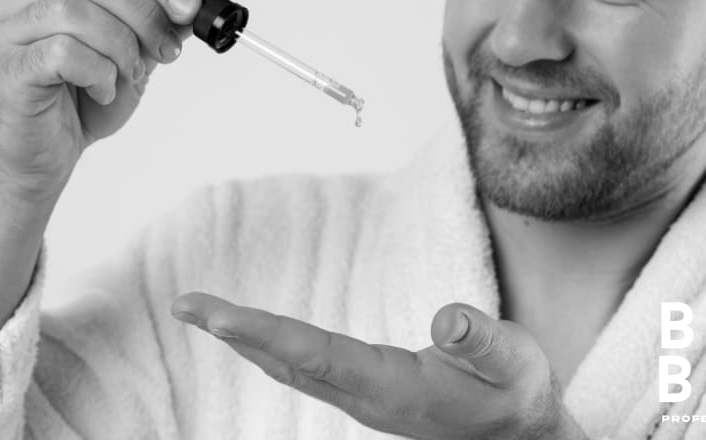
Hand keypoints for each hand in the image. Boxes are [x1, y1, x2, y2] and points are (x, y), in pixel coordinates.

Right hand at [0, 0, 220, 195]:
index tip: (191, 9)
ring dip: (121, 47)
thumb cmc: (86, 98)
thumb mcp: (138, 52)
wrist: (49, 150)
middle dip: (145, 14)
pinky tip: (102, 91)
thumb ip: (167, 19)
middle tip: (169, 50)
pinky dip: (98, 73)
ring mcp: (10, 29)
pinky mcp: (10, 66)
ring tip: (130, 76)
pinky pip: (63, 53)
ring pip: (76, 11)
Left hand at [171, 293, 589, 439]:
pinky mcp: (368, 394)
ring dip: (247, 339)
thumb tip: (446, 318)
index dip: (263, 332)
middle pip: (288, 362)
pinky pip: (307, 369)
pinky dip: (274, 347)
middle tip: (187, 304)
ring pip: (292, 368)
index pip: (316, 355)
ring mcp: (364, 400)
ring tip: (207, 313)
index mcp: (395, 389)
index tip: (216, 315)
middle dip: (236, 333)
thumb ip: (481, 341)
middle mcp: (368, 399)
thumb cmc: (518, 397)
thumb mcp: (514, 364)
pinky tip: (259, 337)